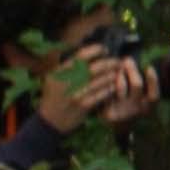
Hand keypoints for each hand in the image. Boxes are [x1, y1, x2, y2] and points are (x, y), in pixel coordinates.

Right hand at [38, 50, 153, 132]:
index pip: (81, 55)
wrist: (50, 120)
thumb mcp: (54, 78)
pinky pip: (102, 94)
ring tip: (118, 72)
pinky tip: (113, 86)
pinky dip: (110, 88)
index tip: (105, 50)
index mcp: (60, 72)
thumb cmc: (55, 96)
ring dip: (112, 75)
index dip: (96, 50)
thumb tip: (88, 52)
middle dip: (110, 63)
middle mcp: (67, 82)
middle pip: (95, 67)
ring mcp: (76, 94)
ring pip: (101, 81)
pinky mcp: (84, 105)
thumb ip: (67, 67)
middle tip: (117, 62)